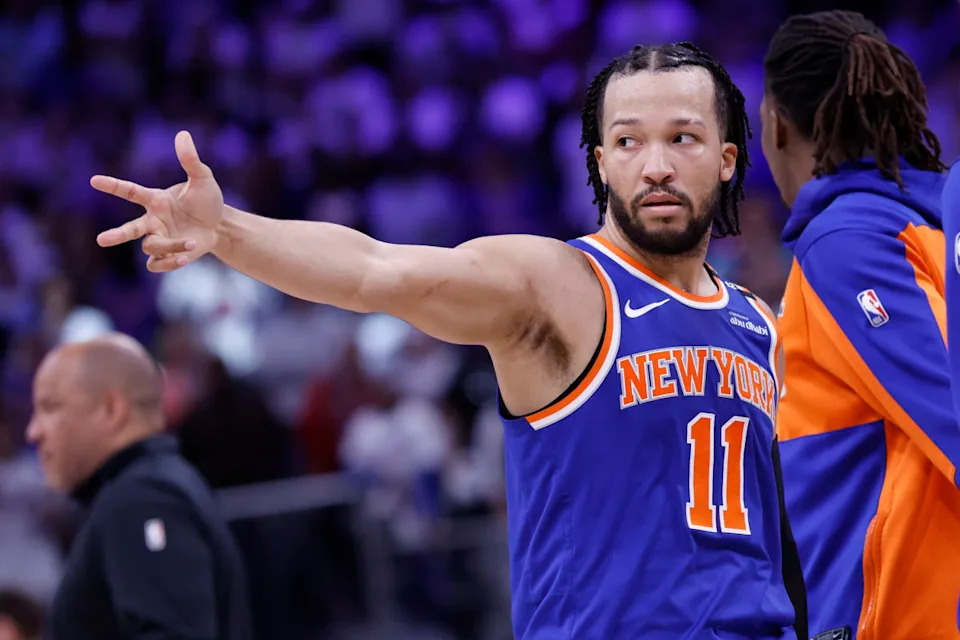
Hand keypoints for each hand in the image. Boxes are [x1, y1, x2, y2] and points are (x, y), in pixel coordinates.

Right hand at [92, 131, 223, 271]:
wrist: (220, 225)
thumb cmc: (207, 200)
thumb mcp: (202, 179)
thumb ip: (191, 160)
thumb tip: (182, 134)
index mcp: (156, 201)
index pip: (130, 192)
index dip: (113, 186)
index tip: (94, 180)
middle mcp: (153, 221)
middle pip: (130, 229)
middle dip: (117, 235)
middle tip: (101, 240)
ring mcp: (159, 239)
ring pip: (151, 247)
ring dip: (170, 246)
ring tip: (191, 242)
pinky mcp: (167, 255)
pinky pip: (157, 264)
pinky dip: (169, 262)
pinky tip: (184, 259)